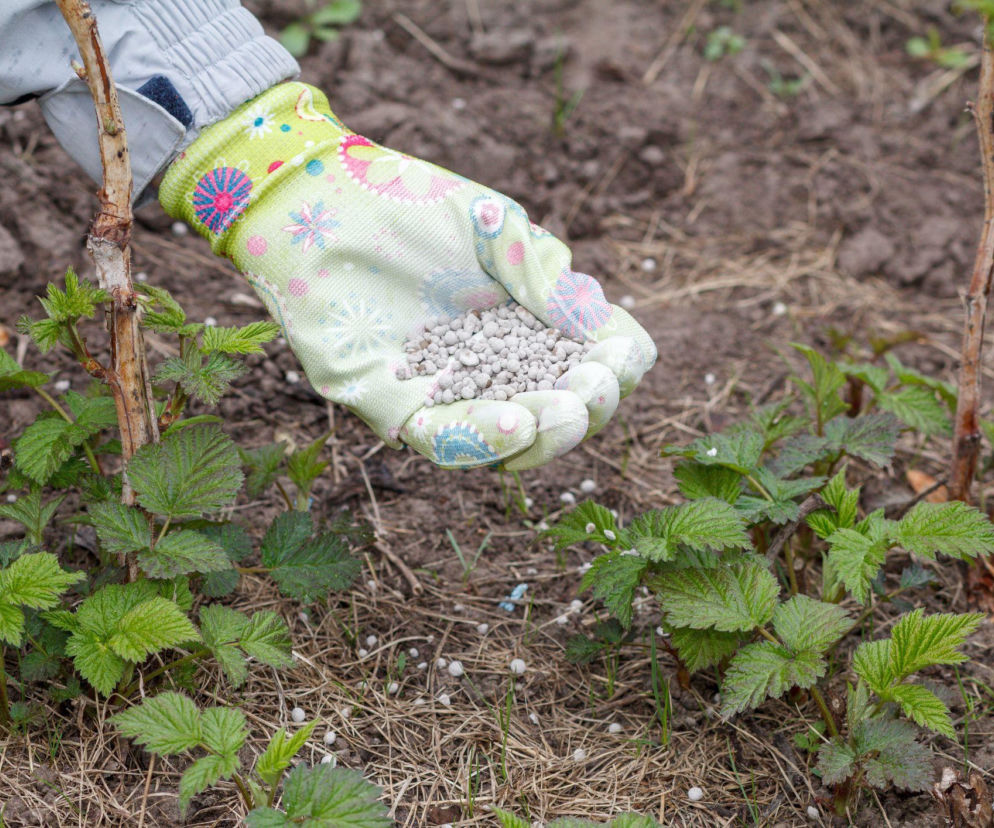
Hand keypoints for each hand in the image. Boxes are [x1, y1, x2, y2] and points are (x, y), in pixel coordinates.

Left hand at [159, 83, 655, 468]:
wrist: (319, 198)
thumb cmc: (408, 202)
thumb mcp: (495, 227)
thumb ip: (544, 274)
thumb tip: (597, 325)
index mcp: (525, 323)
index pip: (587, 361)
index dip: (615, 367)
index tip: (620, 355)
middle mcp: (490, 365)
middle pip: (558, 413)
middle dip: (588, 408)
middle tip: (592, 387)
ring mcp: (444, 390)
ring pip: (508, 442)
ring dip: (546, 435)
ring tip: (564, 409)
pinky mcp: (393, 406)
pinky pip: (444, 443)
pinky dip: (484, 440)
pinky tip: (517, 421)